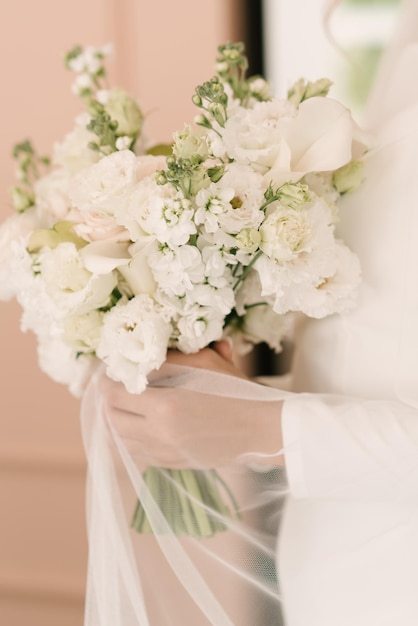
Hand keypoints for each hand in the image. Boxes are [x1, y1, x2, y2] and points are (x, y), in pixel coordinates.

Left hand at [101, 342, 283, 468]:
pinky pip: (137, 453)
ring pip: (120, 440)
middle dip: (109, 400)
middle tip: (116, 385)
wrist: (259, 429)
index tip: (110, 371)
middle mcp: (159, 434)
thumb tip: (141, 353)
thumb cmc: (236, 390)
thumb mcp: (205, 363)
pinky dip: (131, 439)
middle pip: (111, 418)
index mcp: (165, 406)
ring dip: (117, 421)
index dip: (108, 381)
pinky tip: (141, 424)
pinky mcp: (171, 463)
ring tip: (125, 405)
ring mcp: (164, 453)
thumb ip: (170, 357)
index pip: (115, 394)